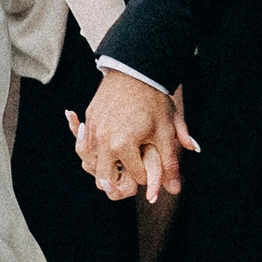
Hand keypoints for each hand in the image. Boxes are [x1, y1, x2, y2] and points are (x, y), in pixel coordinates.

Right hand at [71, 70, 198, 201]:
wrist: (136, 71)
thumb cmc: (154, 102)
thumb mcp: (165, 133)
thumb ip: (170, 163)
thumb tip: (175, 190)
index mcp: (123, 146)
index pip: (135, 177)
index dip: (147, 177)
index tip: (153, 168)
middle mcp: (103, 141)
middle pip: (104, 179)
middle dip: (119, 181)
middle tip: (131, 178)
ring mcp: (92, 130)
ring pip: (90, 163)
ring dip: (104, 168)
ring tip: (118, 166)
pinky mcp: (89, 119)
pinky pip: (85, 145)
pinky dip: (94, 151)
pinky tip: (105, 148)